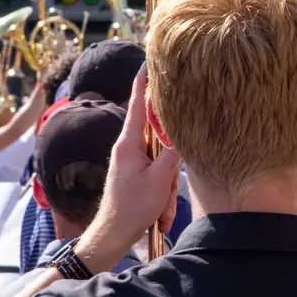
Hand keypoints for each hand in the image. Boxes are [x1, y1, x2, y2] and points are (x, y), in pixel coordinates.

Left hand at [78, 70, 180, 272]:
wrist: (112, 237)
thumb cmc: (132, 208)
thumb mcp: (160, 179)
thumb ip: (174, 150)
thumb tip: (184, 127)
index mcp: (129, 142)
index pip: (139, 102)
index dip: (145, 81)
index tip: (150, 59)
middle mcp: (129, 147)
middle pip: (160, 138)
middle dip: (171, 164)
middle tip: (167, 185)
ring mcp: (132, 161)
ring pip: (162, 161)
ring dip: (167, 186)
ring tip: (161, 207)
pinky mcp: (136, 174)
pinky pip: (158, 176)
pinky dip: (163, 194)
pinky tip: (159, 213)